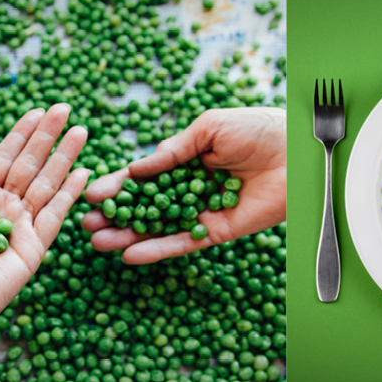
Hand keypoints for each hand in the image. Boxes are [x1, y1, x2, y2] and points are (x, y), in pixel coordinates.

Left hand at [0, 103, 88, 346]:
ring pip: (46, 185)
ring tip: (81, 130)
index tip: (35, 111)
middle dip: (47, 136)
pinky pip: (53, 218)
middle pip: (30, 166)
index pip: (3, 160)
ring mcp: (19, 230)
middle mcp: (1, 211)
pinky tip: (82, 172)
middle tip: (65, 108)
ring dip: (64, 157)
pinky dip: (68, 195)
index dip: (19, 136)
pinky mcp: (31, 251)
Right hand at [82, 107, 284, 263]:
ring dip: (128, 236)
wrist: (297, 150)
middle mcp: (189, 189)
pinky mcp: (218, 232)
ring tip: (97, 242)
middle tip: (84, 224)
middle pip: (145, 207)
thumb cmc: (257, 128)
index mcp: (185, 161)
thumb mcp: (208, 127)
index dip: (118, 186)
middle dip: (114, 216)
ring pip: (158, 228)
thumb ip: (172, 151)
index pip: (143, 177)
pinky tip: (132, 254)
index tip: (91, 194)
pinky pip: (183, 243)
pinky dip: (158, 249)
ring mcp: (201, 212)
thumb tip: (136, 169)